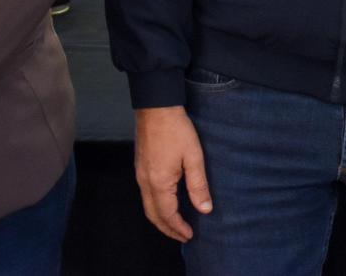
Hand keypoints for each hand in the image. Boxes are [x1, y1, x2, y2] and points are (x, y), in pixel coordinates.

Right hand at [133, 105, 211, 241]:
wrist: (156, 109)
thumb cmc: (176, 130)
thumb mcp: (194, 157)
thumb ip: (198, 185)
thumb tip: (205, 208)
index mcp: (158, 183)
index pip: (167, 214)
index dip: (178, 227)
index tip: (190, 236)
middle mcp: (145, 183)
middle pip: (153, 215)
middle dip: (168, 228)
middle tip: (183, 236)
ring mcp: (140, 175)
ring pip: (148, 206)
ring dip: (161, 218)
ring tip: (176, 224)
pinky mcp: (140, 168)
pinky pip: (146, 195)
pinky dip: (156, 206)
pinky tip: (166, 204)